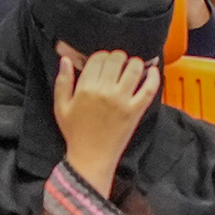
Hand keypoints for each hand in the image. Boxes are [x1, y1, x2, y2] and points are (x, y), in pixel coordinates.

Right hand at [53, 44, 158, 197]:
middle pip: (116, 59)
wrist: (91, 158)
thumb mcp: (61, 106)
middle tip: (117, 64)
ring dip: (134, 63)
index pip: (98, 58)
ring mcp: (122, 101)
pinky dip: (153, 77)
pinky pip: (149, 89)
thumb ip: (62, 81)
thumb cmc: (75, 133)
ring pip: (133, 68)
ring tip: (131, 67)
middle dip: (117, 57)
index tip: (103, 62)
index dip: (102, 56)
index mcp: (85, 89)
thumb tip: (65, 58)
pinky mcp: (136, 111)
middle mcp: (105, 92)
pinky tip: (152, 71)